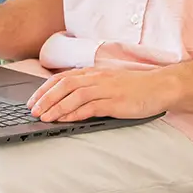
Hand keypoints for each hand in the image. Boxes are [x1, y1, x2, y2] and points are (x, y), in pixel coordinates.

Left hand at [27, 64, 178, 122]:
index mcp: (94, 72)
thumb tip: (68, 100)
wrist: (160, 87)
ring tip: (44, 117)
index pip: (62, 78)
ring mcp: (106, 89)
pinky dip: (74, 113)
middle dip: (46, 98)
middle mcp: (97, 78)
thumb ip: (90, 88)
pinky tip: (64, 120)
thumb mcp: (109, 83)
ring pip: (74, 95)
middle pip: (64, 85)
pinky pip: (90, 107)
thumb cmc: (135, 87)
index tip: (32, 100)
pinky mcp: (115, 102)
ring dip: (56, 106)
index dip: (45, 88)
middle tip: (33, 110)